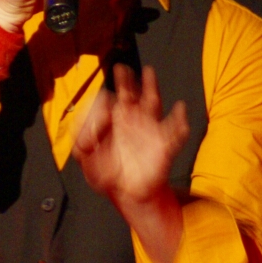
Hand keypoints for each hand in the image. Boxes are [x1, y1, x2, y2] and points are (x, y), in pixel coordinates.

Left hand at [74, 65, 188, 206]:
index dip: (102, 102)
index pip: (108, 102)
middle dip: (126, 81)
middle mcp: (133, 120)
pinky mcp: (164, 145)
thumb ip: (81, 143)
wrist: (129, 194)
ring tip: (148, 72)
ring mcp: (150, 130)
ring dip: (151, 87)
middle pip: (131, 94)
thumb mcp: (87, 159)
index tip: (99, 110)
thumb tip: (88, 128)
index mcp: (115, 121)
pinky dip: (180, 120)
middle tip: (120, 68)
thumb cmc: (108, 173)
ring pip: (153, 103)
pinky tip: (179, 108)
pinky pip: (176, 132)